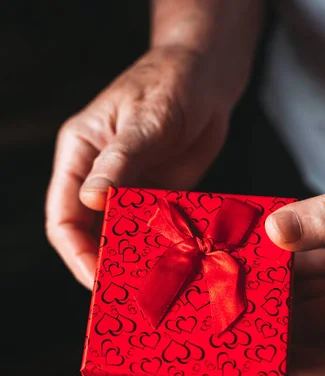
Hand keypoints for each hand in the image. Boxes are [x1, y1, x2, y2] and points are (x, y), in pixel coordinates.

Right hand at [45, 45, 232, 287]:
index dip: (76, 252)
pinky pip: (154, 229)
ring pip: (122, 236)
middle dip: (105, 264)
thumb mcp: (145, 121)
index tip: (96, 279)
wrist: (208, 79)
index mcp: (80, 155)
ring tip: (151, 287)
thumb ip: (120, 162)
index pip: (63, 216)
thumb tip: (91, 201)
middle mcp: (100, 177)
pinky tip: (174, 265)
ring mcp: (130, 189)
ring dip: (134, 260)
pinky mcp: (158, 195)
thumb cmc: (170, 84)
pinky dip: (160, 248)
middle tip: (126, 293)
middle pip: (91, 234)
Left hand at [265, 160, 324, 375]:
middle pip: (316, 330)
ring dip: (280, 288)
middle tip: (236, 307)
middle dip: (278, 319)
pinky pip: (315, 271)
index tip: (259, 361)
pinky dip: (291, 262)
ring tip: (244, 276)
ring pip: (311, 299)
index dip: (298, 366)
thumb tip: (277, 229)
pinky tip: (266, 250)